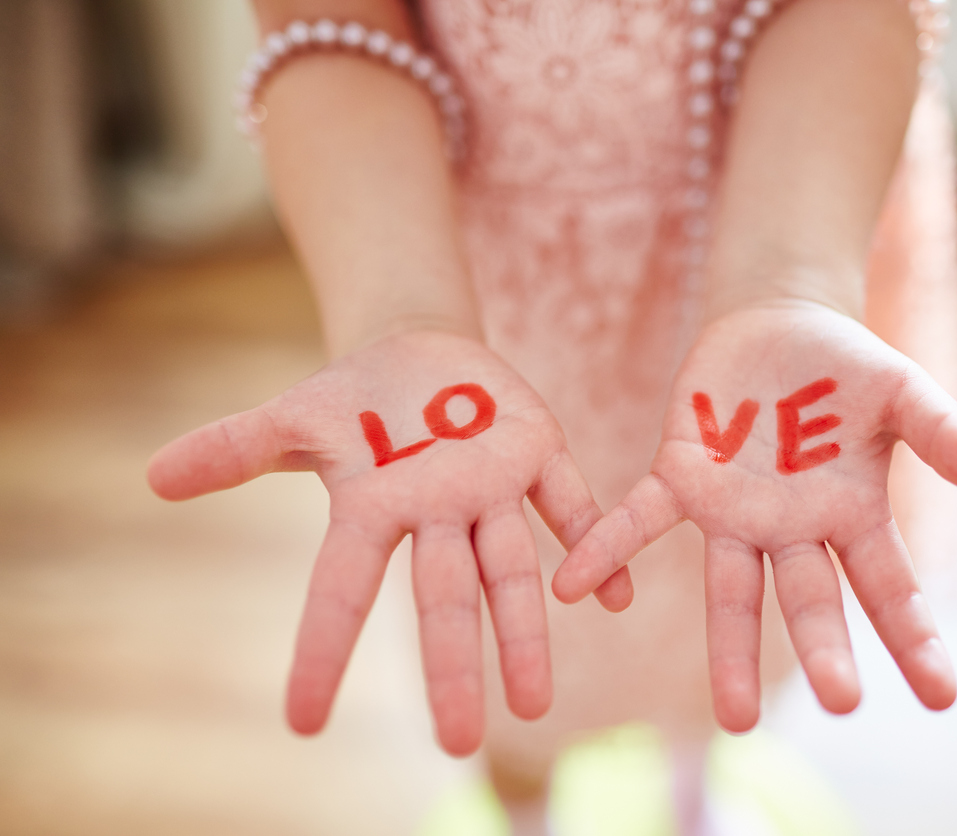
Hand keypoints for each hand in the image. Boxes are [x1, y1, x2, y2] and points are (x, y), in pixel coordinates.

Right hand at [147, 331, 627, 754]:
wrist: (420, 352)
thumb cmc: (353, 398)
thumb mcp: (293, 417)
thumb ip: (234, 449)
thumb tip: (153, 478)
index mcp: (374, 509)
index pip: (340, 589)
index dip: (320, 651)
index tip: (301, 724)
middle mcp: (437, 515)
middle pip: (443, 599)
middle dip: (452, 666)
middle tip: (460, 741)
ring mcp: (493, 490)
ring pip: (510, 569)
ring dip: (526, 631)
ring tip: (537, 705)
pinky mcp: (539, 454)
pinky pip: (571, 504)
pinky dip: (594, 546)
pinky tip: (618, 598)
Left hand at [553, 304, 956, 730]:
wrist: (779, 321)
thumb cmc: (847, 366)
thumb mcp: (902, 391)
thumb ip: (943, 435)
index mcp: (852, 513)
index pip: (889, 586)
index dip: (914, 638)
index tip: (942, 696)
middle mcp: (792, 529)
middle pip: (811, 599)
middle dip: (825, 649)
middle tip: (843, 702)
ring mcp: (734, 510)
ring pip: (732, 589)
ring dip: (730, 648)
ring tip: (734, 718)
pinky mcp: (681, 474)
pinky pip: (641, 518)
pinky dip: (608, 548)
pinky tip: (574, 588)